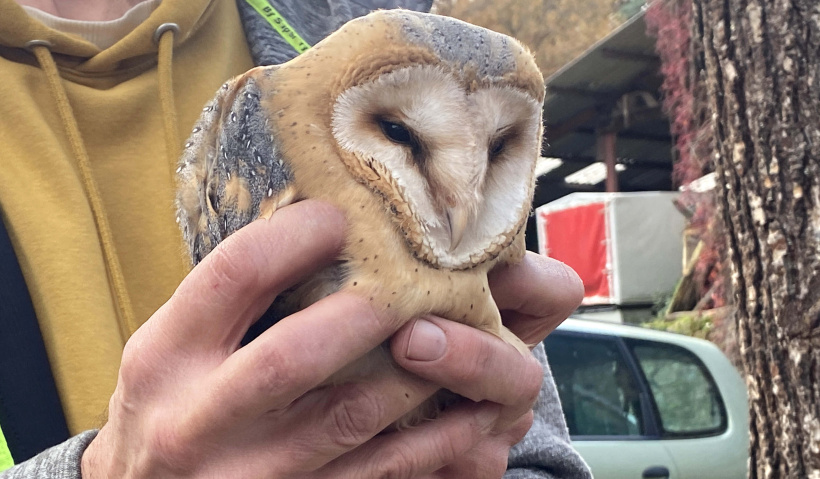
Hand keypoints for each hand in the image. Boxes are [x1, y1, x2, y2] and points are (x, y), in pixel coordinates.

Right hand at [81, 199, 581, 477]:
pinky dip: (433, 441)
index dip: (296, 235)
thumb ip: (229, 303)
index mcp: (163, 357)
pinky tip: (469, 414)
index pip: (234, 275)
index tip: (342, 215)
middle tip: (415, 279)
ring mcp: (246, 475)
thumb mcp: (171, 348)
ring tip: (460, 334)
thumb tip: (318, 224)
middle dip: (365, 310)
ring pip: (350, 416)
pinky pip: (380, 473)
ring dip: (418, 372)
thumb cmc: (172, 405)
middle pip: (294, 355)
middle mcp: (195, 421)